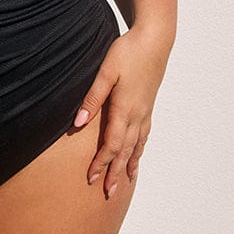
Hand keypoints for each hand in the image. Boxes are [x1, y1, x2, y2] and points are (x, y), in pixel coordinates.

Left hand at [73, 27, 172, 197]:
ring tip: (125, 181)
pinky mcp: (148, 105)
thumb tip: (78, 124)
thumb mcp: (106, 72)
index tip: (90, 178)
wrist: (155, 40)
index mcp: (124, 109)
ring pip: (137, 145)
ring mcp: (145, 111)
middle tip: (108, 192)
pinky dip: (140, 149)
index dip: (100, 163)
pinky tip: (137, 154)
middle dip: (115, 172)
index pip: (111, 144)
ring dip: (129, 164)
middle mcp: (137, 115)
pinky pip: (144, 134)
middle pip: (125, 151)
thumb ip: (92, 98)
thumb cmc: (128, 52)